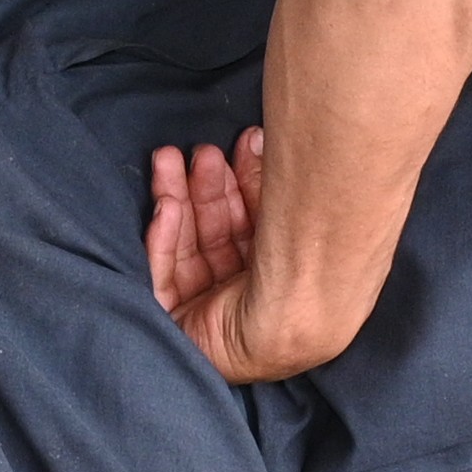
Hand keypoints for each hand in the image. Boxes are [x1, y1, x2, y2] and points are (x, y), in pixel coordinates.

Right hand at [143, 138, 273, 381]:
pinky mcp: (180, 328)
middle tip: (201, 151)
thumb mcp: (290, 227)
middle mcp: (249, 300)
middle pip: (216, 236)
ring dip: (175, 200)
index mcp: (282, 284)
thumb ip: (271, 191)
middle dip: (204, 189)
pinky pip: (164, 279)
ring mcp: (213, 315)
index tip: (239, 149)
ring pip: (186, 249)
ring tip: (169, 159)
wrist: (294, 330)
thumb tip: (261, 142)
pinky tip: (166, 206)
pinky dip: (162, 240)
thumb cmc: (309, 283)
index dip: (241, 189)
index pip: (250, 232)